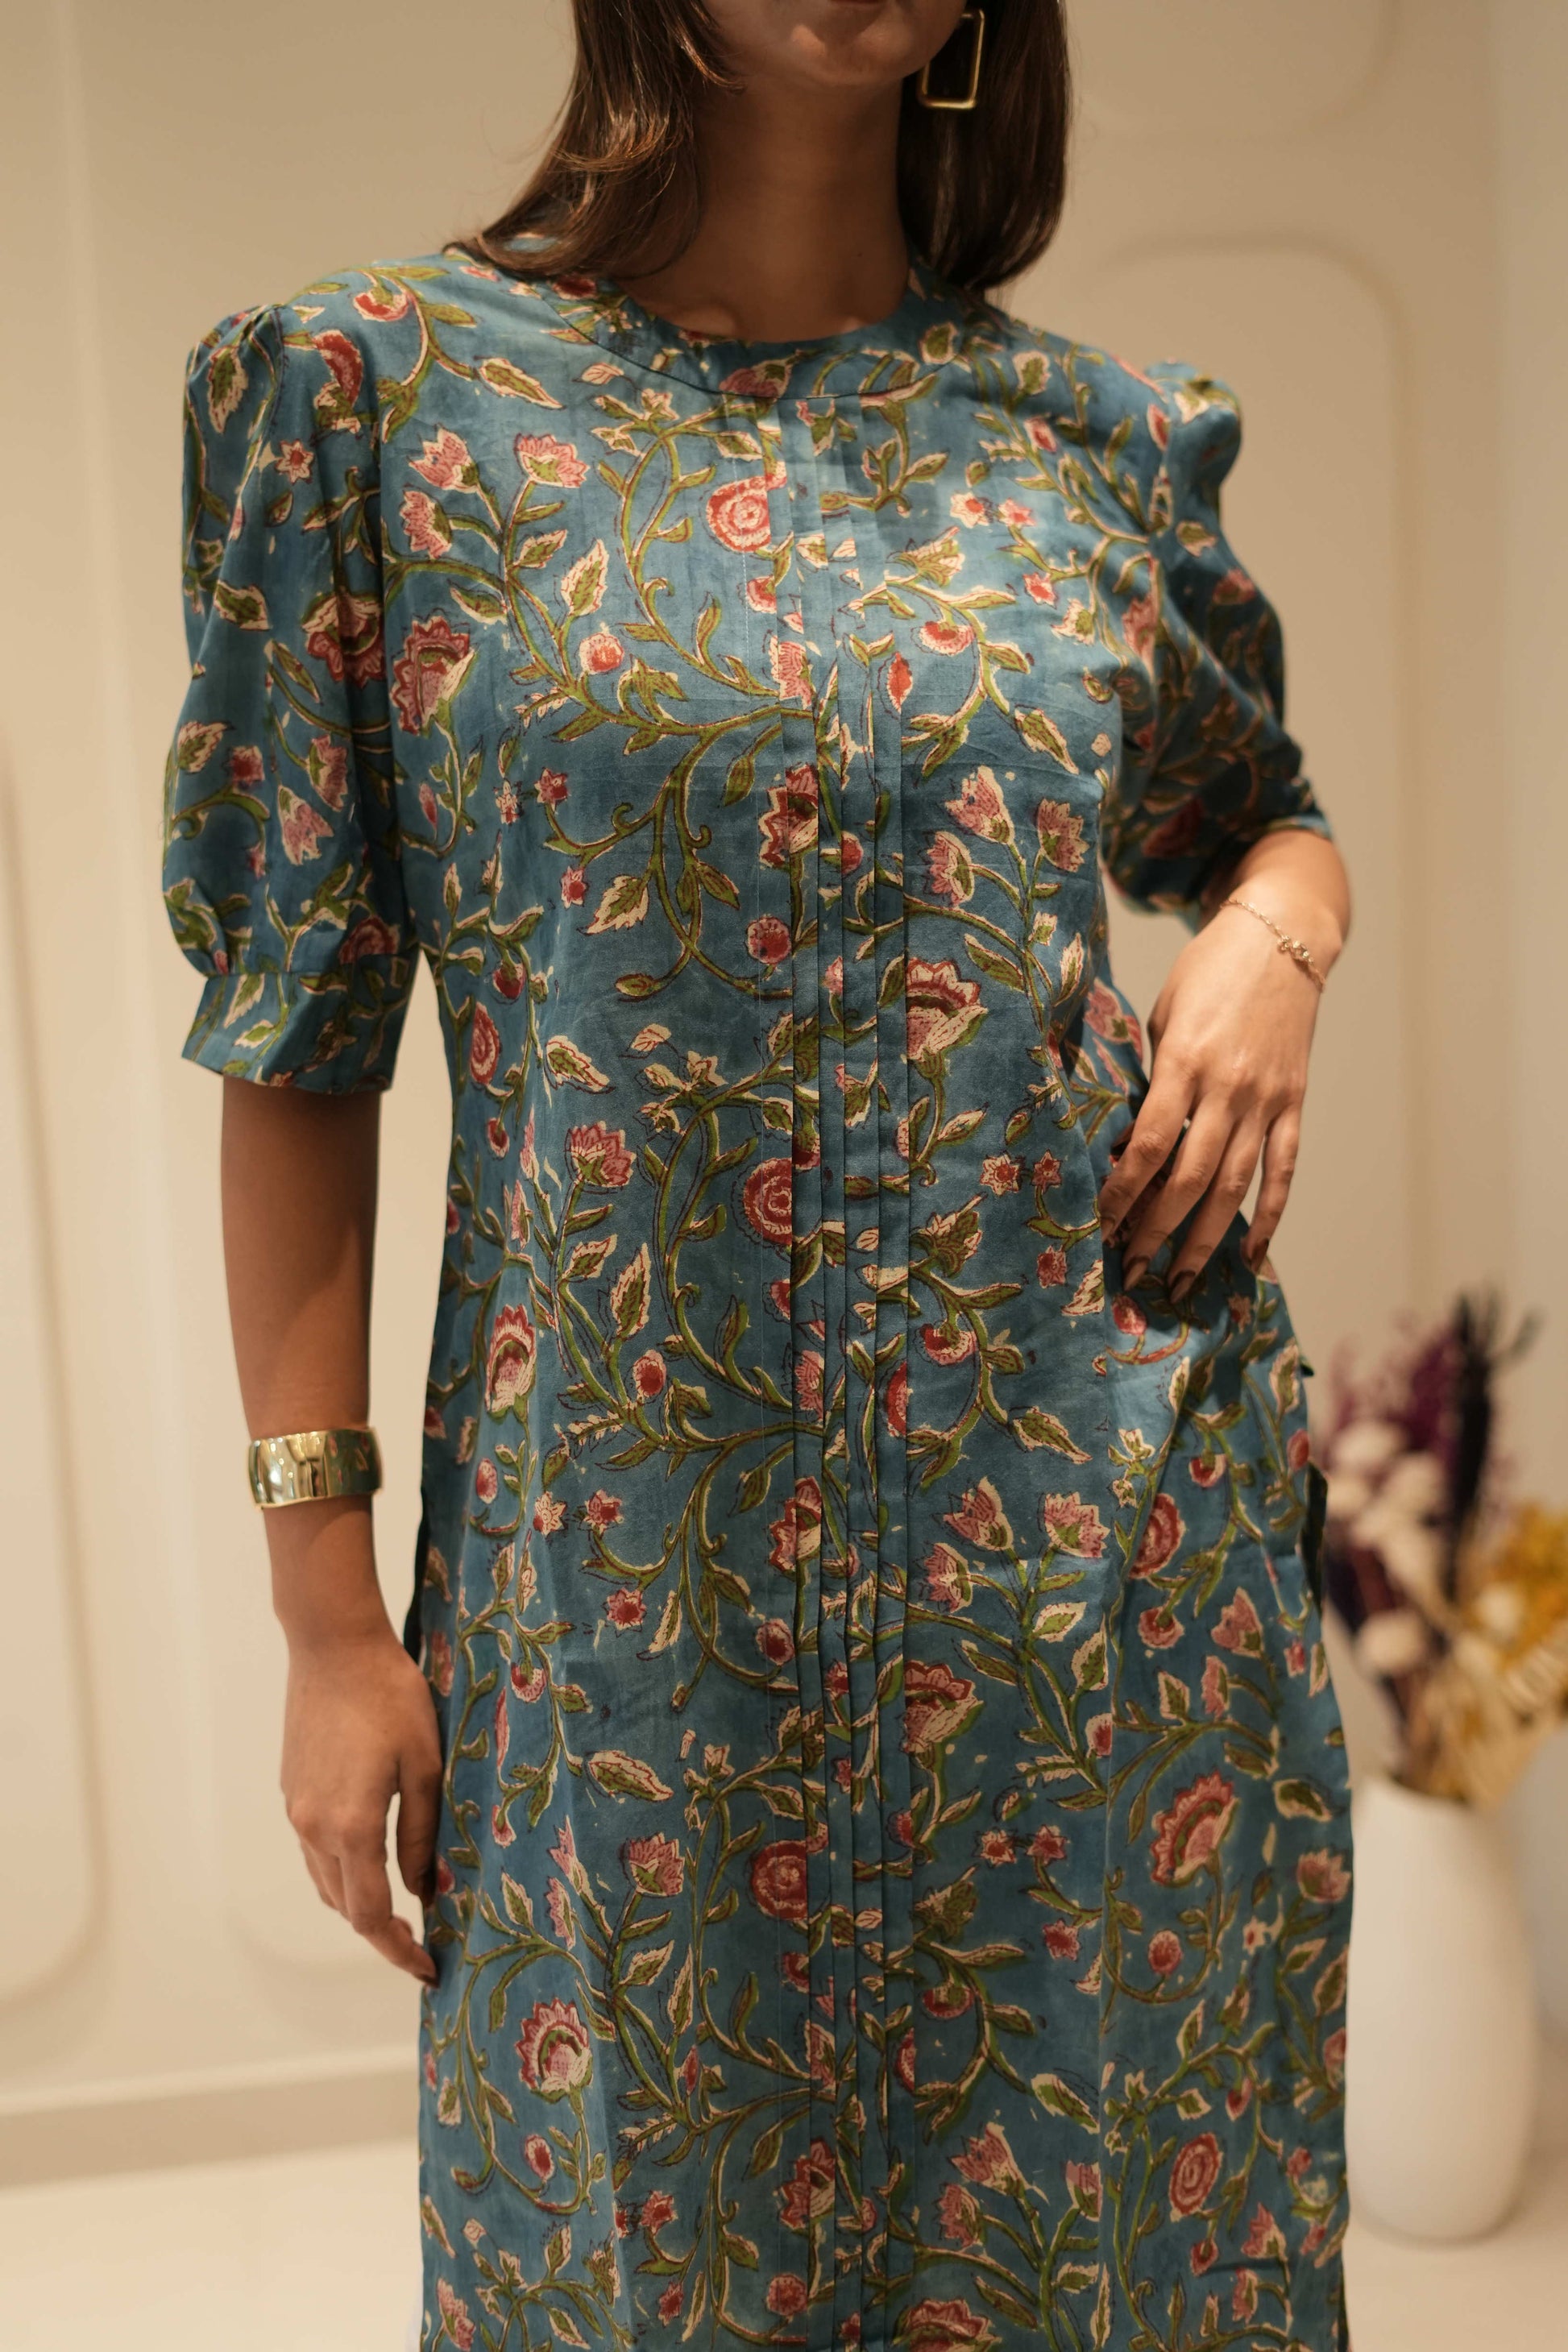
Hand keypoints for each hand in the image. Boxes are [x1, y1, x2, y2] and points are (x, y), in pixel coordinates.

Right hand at [281, 1625, 442, 1983]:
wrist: (333, 1647)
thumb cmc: (389, 1697)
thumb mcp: (424, 1764)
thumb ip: (422, 1833)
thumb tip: (422, 1890)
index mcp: (351, 1827)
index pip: (371, 1915)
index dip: (398, 1949)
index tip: (427, 1968)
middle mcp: (314, 1828)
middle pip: (344, 1907)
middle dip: (382, 1934)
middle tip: (422, 1946)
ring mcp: (297, 1810)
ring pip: (325, 1882)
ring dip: (358, 1904)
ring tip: (400, 1911)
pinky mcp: (292, 1791)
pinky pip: (314, 1852)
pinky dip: (341, 1872)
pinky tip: (370, 1862)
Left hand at [1098, 888, 1333, 1299]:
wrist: (1284, 938)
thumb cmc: (1210, 972)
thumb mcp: (1166, 1016)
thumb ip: (1154, 1079)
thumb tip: (1130, 1142)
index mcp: (1185, 1061)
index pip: (1148, 1143)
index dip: (1121, 1191)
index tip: (1098, 1223)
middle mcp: (1229, 1087)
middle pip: (1189, 1178)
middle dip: (1157, 1230)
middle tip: (1132, 1268)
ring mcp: (1268, 1099)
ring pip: (1235, 1186)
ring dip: (1207, 1239)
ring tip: (1183, 1279)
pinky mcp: (1295, 1103)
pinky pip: (1283, 1169)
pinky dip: (1270, 1214)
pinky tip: (1253, 1252)